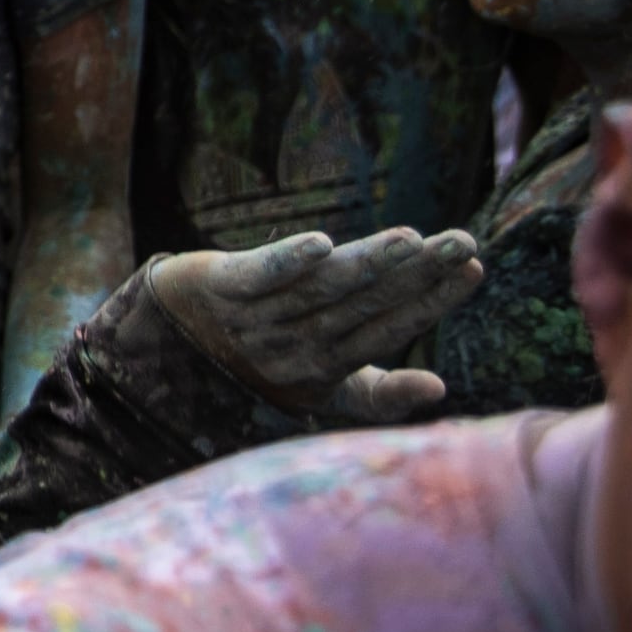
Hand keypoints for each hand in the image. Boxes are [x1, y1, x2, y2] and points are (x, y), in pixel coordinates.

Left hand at [144, 227, 479, 422]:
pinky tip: (321, 246)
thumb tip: (440, 389)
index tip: (474, 268)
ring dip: (367, 265)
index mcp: (321, 370)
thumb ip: (379, 392)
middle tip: (464, 242)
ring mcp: (253, 318)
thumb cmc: (260, 363)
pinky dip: (286, 263)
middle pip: (362, 306)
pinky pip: (255, 276)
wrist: (157, 348)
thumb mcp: (321, 386)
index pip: (387, 331)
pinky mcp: (216, 285)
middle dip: (417, 276)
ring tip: (413, 240)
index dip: (431, 303)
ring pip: (320, 290)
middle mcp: (290, 347)